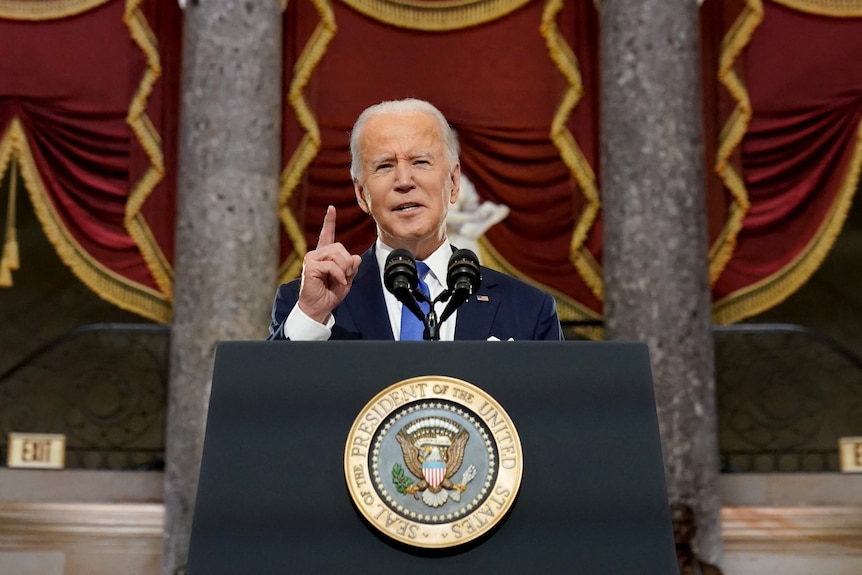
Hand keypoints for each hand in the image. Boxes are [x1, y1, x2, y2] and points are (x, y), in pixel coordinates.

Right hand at [297, 205, 362, 323]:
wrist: (319, 308)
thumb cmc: (330, 294)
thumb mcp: (347, 279)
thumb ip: (352, 267)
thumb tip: (356, 257)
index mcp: (324, 255)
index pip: (326, 235)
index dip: (329, 222)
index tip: (331, 209)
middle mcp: (316, 254)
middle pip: (339, 246)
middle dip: (348, 262)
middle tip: (347, 276)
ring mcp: (311, 259)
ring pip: (336, 254)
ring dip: (344, 268)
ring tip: (342, 279)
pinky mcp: (309, 267)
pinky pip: (331, 265)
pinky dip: (339, 274)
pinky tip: (338, 282)